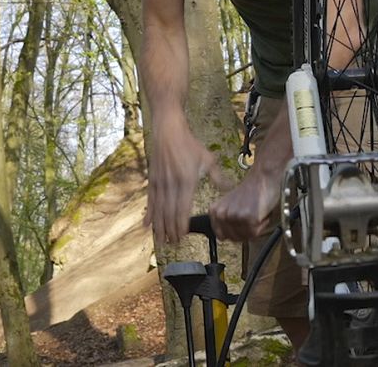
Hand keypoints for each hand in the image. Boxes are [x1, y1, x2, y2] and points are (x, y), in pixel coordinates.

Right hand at [147, 118, 228, 245]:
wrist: (168, 132)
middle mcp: (171, 185)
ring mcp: (160, 184)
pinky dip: (148, 215)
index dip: (181, 224)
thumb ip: (218, 177)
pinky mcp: (152, 181)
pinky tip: (146, 226)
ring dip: (159, 227)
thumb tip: (231, 188)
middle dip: (171, 230)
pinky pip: (150, 202)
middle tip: (172, 245)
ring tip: (160, 241)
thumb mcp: (207, 159)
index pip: (183, 208)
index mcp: (187, 181)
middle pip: (170, 213)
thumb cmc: (190, 145)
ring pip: (159, 210)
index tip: (182, 236)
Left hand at [208, 161, 284, 241]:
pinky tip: (261, 213)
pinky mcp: (249, 219)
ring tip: (257, 213)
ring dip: (255, 228)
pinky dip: (262, 225)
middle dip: (245, 232)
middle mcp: (222, 215)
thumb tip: (225, 237)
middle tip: (252, 219)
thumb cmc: (250, 190)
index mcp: (215, 211)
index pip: (221, 236)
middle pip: (234, 238)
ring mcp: (235, 217)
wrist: (262, 177)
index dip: (234, 234)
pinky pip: (256, 232)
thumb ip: (225, 220)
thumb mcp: (229, 205)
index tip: (241, 227)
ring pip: (246, 237)